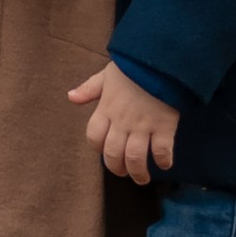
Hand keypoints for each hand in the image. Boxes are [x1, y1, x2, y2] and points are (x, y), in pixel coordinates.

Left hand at [71, 63, 179, 182]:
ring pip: (135, 158)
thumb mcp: (107, 74)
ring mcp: (143, 125)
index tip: (106, 150)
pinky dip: (163, 161)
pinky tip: (164, 164)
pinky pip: (162, 151)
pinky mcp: (164, 126)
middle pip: (113, 154)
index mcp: (106, 109)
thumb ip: (90, 88)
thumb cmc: (134, 65)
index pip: (94, 137)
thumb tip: (70, 97)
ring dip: (138, 173)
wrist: (160, 58)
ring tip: (142, 178)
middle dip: (117, 168)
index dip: (98, 148)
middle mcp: (122, 121)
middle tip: (124, 172)